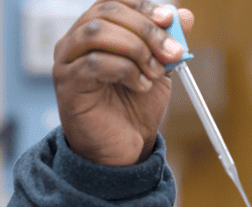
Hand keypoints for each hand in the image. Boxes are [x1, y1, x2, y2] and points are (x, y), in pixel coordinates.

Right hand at [52, 0, 193, 165]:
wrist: (125, 148)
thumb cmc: (135, 107)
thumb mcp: (158, 69)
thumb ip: (168, 42)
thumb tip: (185, 16)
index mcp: (96, 31)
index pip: (114, 2)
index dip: (143, 6)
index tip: (170, 19)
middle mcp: (76, 40)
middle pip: (107, 13)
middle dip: (146, 29)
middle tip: (172, 51)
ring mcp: (67, 61)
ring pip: (97, 34)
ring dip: (136, 49)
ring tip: (154, 72)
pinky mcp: (68, 84)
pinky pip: (94, 64)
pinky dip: (125, 71)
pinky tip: (140, 85)